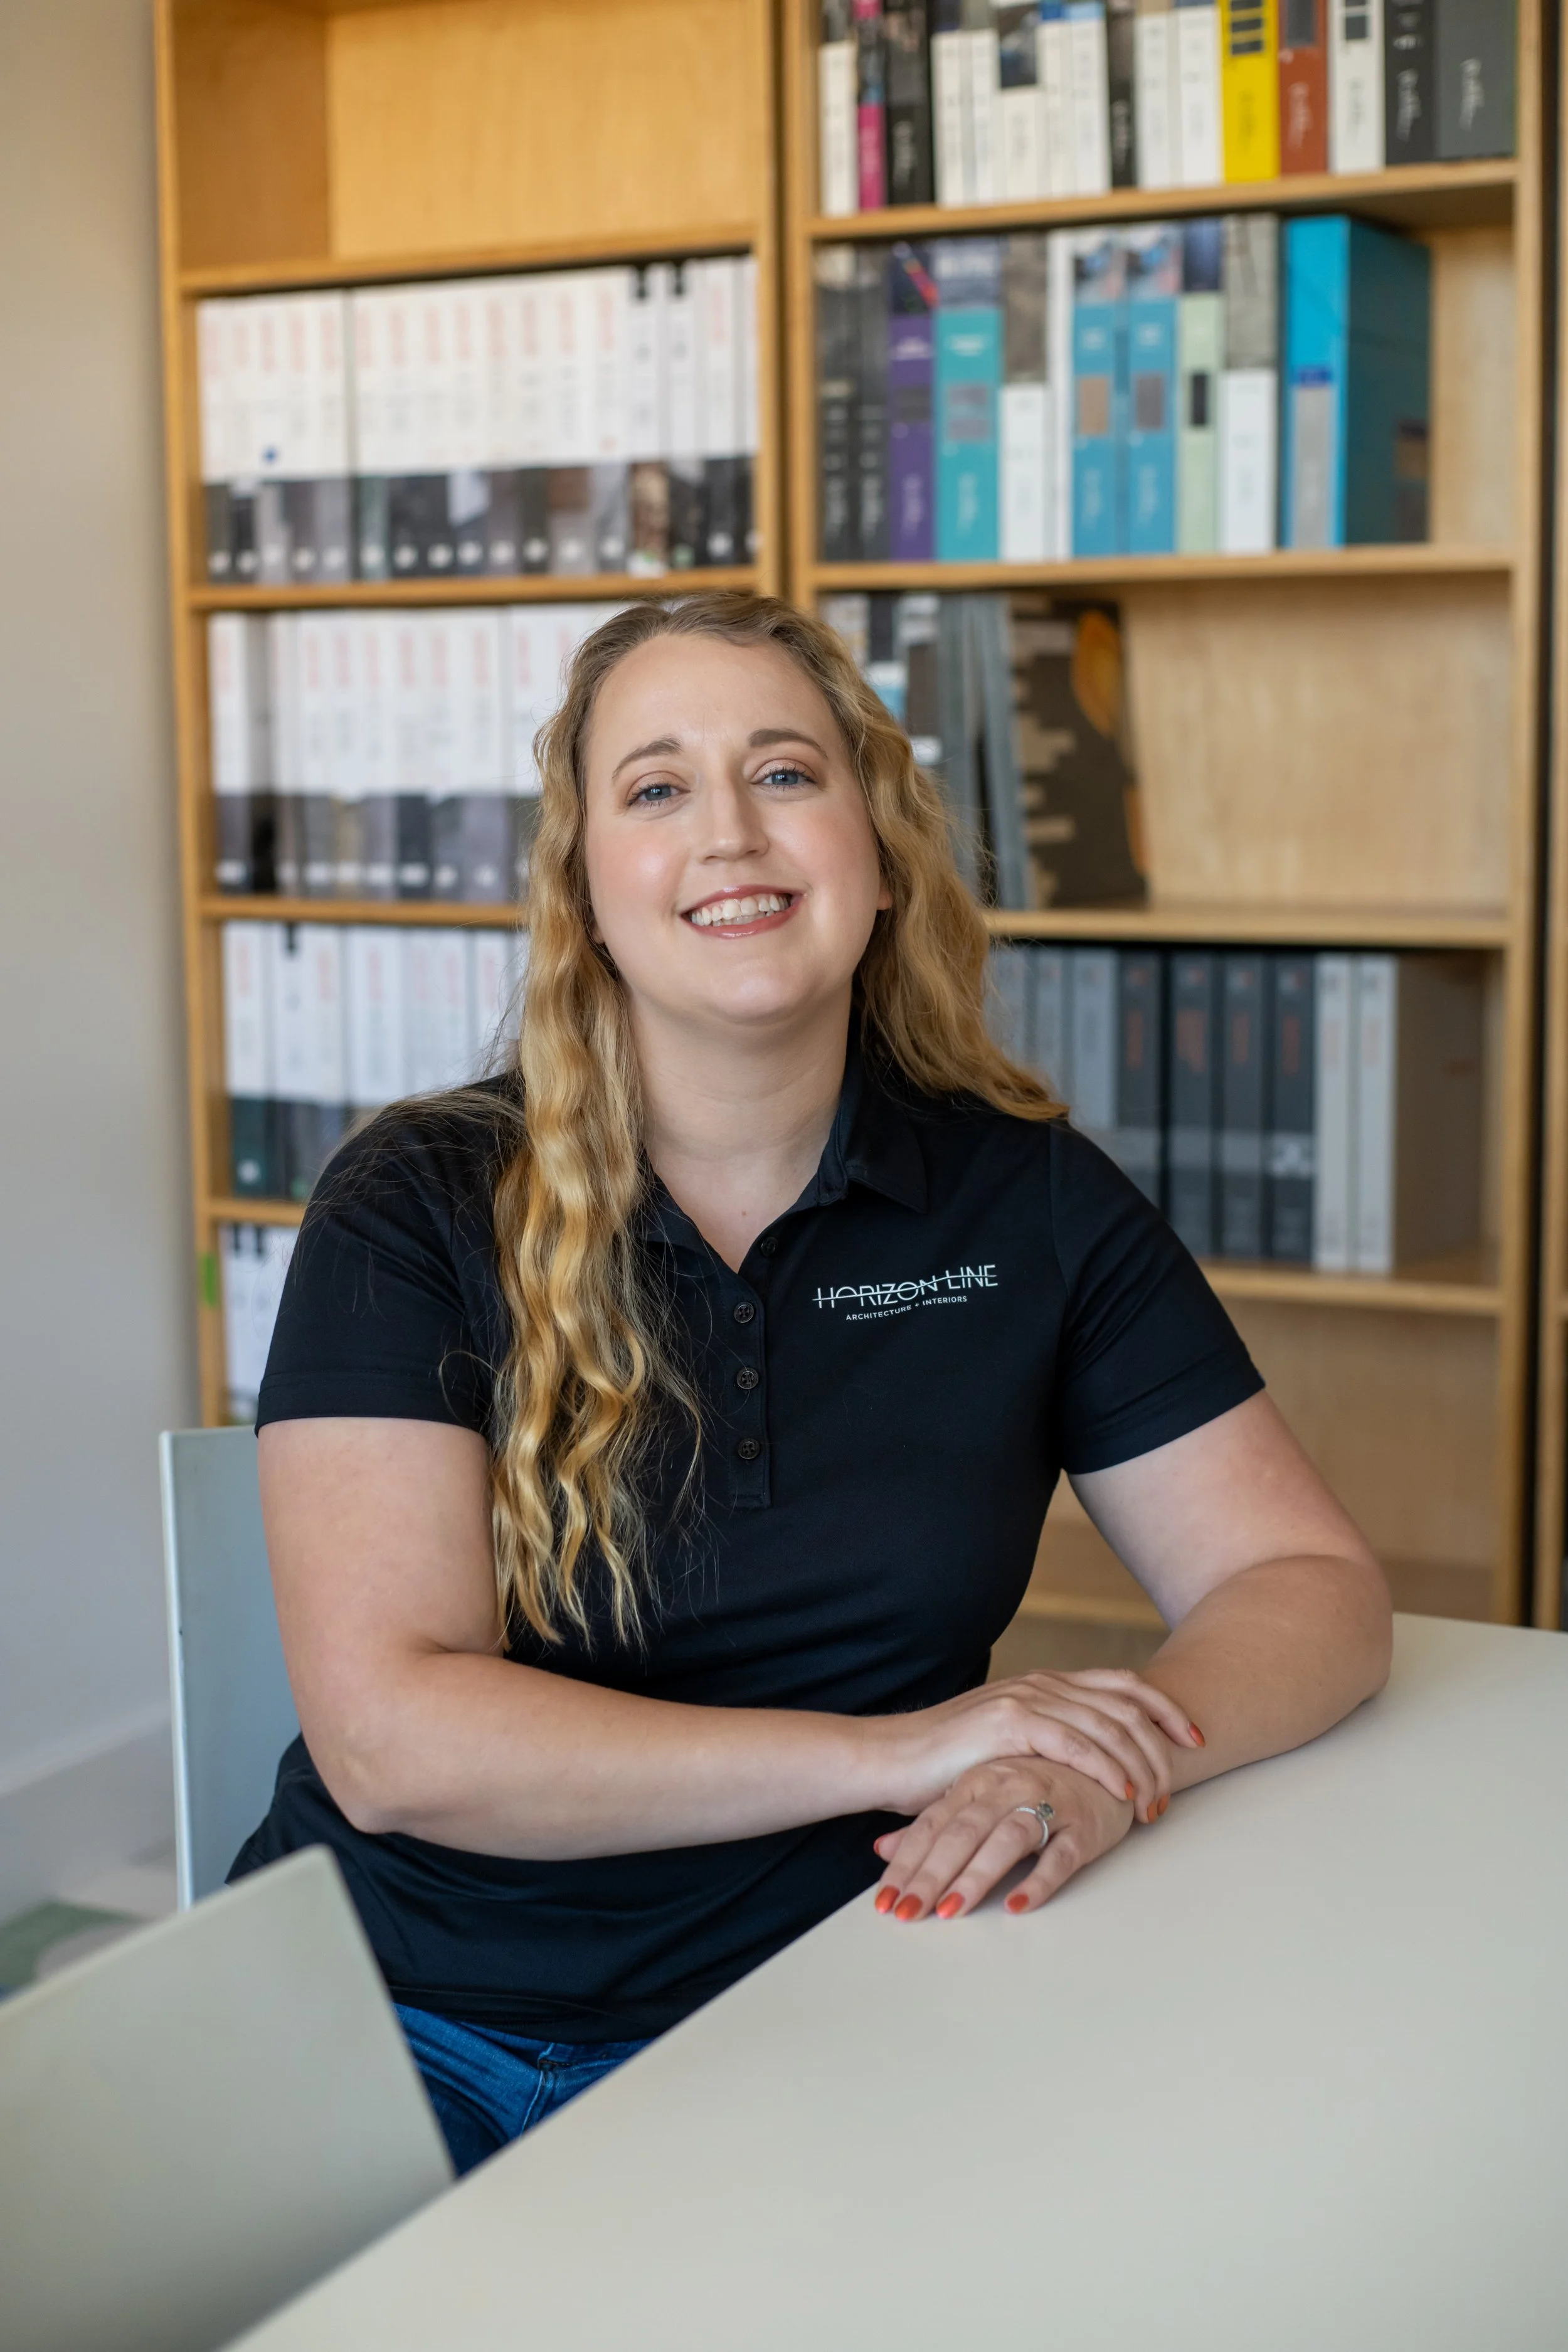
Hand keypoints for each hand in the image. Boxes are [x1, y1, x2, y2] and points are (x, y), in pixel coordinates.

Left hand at [871, 1756, 1133, 1922]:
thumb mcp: (982, 1797)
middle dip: (930, 1876)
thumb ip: (935, 1824)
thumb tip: (882, 1849)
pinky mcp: (1084, 1826)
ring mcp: (1049, 1804)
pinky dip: (1039, 1880)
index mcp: (978, 1781)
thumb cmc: (1039, 1783)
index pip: (933, 1824)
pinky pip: (1060, 1855)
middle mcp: (1009, 1787)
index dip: (906, 1862)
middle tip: (906, 1913)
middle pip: (962, 1833)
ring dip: (976, 1877)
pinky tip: (1017, 1904)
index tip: (882, 1901)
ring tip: (950, 1911)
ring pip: (1006, 1840)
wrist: (1109, 1760)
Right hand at [872, 1669, 1200, 1827]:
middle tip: (1174, 1791)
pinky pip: (1076, 1744)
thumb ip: (1047, 1743)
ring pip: (1109, 1725)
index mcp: (1046, 1684)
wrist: (891, 1760)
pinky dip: (1107, 1769)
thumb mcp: (1008, 1747)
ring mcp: (1026, 1699)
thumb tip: (1092, 1766)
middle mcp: (1042, 1683)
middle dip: (1162, 1747)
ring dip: (1140, 1768)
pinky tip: (1122, 1795)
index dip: (1165, 1709)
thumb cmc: (947, 1764)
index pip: (1124, 1685)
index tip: (1194, 1740)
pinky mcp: (1009, 1722)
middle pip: (1127, 1704)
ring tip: (1152, 1806)